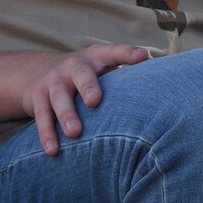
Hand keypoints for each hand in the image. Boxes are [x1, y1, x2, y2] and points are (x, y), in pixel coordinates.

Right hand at [20, 43, 150, 155]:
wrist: (36, 72)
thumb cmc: (85, 76)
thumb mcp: (103, 69)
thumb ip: (127, 77)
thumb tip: (166, 94)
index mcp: (96, 58)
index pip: (114, 52)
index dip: (128, 54)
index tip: (143, 57)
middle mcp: (73, 66)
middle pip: (81, 74)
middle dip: (88, 86)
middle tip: (95, 101)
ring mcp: (54, 81)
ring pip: (59, 97)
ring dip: (66, 115)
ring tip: (75, 133)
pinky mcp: (37, 97)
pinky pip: (42, 116)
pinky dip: (46, 134)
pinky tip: (53, 150)